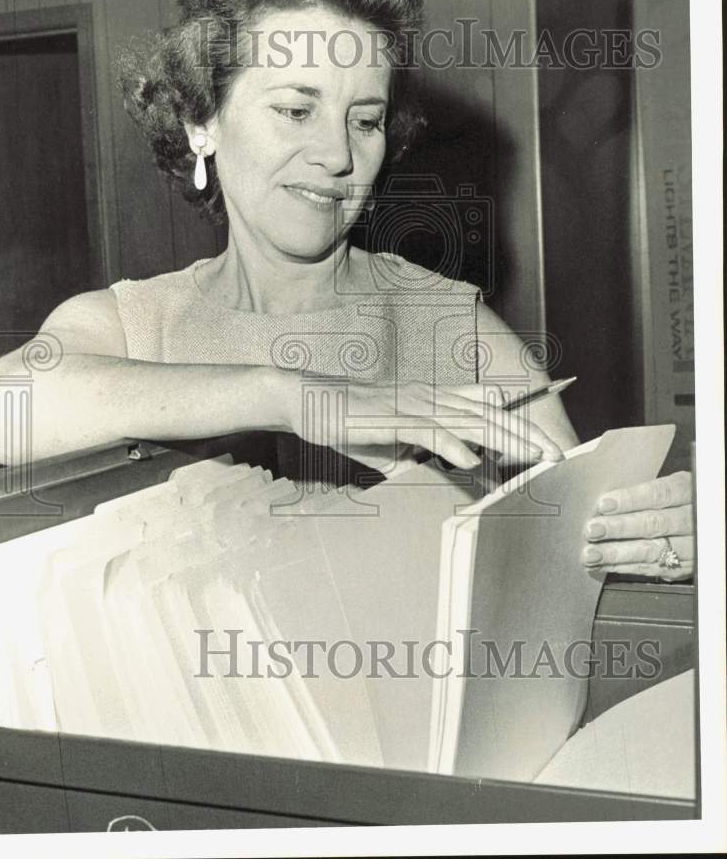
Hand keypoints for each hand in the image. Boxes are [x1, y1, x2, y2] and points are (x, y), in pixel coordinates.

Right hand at [279, 375, 564, 472]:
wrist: (309, 400)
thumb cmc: (349, 420)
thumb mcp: (392, 439)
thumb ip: (418, 451)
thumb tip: (437, 467)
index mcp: (432, 400)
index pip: (485, 408)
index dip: (519, 422)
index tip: (546, 441)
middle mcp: (429, 397)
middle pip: (488, 414)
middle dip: (525, 434)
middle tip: (557, 454)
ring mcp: (411, 405)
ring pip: (468, 420)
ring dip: (503, 439)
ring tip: (533, 457)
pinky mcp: (390, 417)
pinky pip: (427, 431)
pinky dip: (450, 444)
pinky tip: (469, 459)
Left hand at [583, 471, 693, 580]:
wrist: (701, 524)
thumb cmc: (672, 500)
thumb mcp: (666, 486)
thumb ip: (642, 493)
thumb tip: (602, 501)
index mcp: (687, 491)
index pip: (659, 494)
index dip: (630, 499)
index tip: (604, 504)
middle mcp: (693, 519)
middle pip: (654, 523)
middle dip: (619, 528)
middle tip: (592, 530)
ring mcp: (690, 546)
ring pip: (651, 550)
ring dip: (616, 553)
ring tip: (591, 553)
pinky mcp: (683, 568)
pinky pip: (651, 568)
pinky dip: (622, 567)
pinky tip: (601, 564)